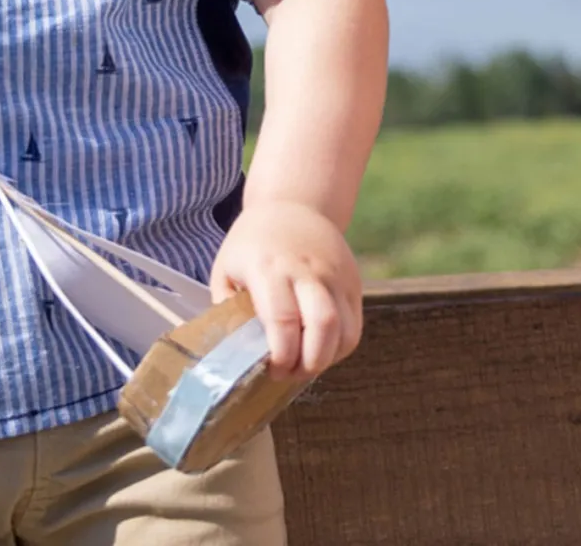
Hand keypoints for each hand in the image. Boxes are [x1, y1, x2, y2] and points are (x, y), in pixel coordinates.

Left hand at [208, 199, 362, 377]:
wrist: (293, 206)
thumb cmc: (253, 243)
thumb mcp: (226, 267)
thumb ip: (228, 307)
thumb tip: (236, 347)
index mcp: (267, 268)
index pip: (282, 320)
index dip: (281, 354)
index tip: (272, 369)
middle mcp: (304, 271)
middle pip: (322, 326)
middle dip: (309, 363)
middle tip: (291, 374)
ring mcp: (333, 276)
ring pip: (345, 331)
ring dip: (327, 359)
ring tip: (304, 364)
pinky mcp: (352, 283)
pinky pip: (354, 327)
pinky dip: (340, 347)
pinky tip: (320, 348)